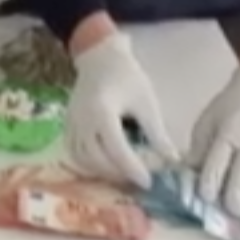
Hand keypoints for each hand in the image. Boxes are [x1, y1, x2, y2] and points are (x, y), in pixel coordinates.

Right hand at [65, 32, 178, 188]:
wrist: (100, 56)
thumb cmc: (126, 76)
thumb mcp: (146, 102)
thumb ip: (157, 133)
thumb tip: (172, 160)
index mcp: (103, 110)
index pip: (116, 149)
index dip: (132, 169)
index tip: (148, 182)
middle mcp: (83, 120)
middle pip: (97, 158)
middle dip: (119, 174)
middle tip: (139, 180)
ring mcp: (71, 123)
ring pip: (83, 159)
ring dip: (103, 172)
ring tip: (124, 175)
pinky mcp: (67, 125)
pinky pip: (74, 153)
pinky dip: (88, 164)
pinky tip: (105, 166)